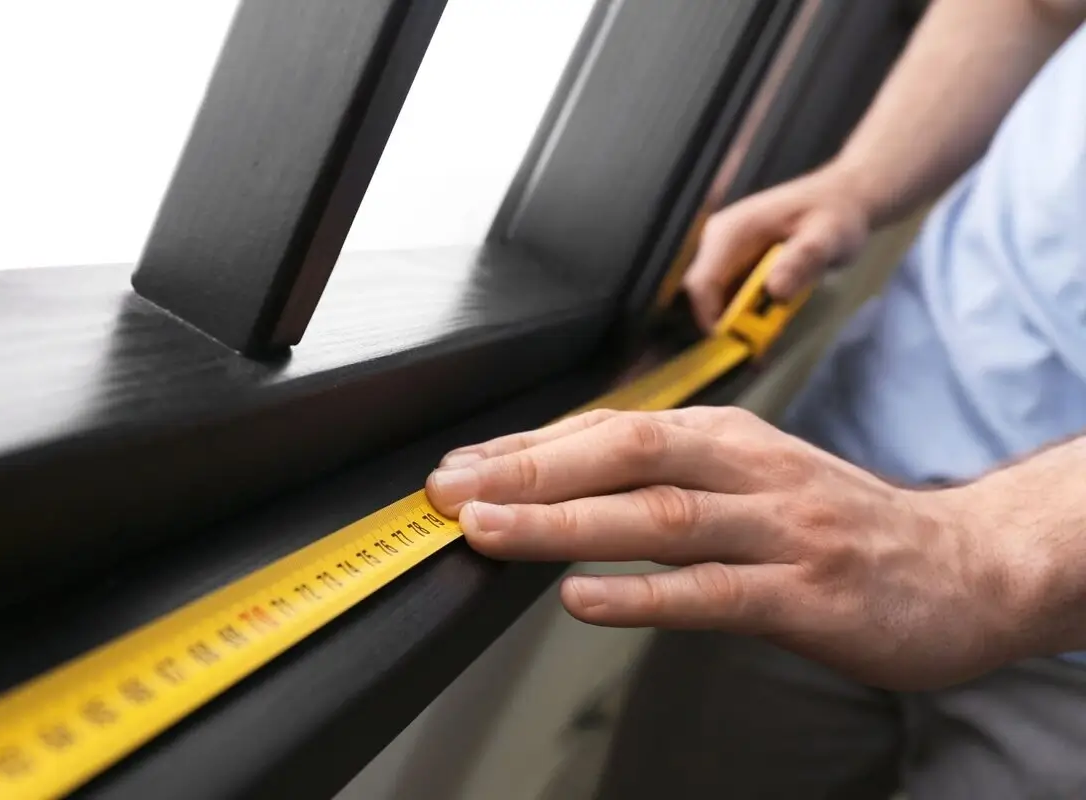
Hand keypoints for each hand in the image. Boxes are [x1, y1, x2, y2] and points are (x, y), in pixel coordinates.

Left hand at [425, 407, 1045, 690]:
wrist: (961, 563)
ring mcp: (780, 529)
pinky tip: (583, 599)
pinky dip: (643, 594)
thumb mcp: (752, 475)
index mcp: (729, 436)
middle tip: (452, 490)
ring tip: (491, 532)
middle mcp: (749, 468)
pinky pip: (713, 591)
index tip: (460, 467)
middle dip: (529, 470)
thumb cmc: (837, 522)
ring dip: (565, 523)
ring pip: (658, 516)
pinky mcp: (806, 594)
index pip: (611, 429)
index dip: (527, 448)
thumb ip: (668, 477)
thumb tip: (565, 483)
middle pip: (625, 454)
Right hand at [685, 165, 870, 328]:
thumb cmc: (835, 215)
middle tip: (756, 346)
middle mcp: (718, 238)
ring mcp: (723, 249)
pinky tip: (767, 321)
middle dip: (724, 323)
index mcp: (732, 231)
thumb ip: (803, 260)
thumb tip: (775, 291)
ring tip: (764, 338)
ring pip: (714, 295)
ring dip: (734, 320)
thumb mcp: (828, 237)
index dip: (712, 317)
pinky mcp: (733, 259)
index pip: (702, 282)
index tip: (737, 343)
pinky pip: (728, 292)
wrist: (842, 197)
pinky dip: (742, 311)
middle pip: (704, 292)